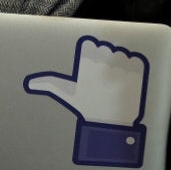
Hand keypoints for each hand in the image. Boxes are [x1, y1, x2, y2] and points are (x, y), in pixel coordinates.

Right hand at [23, 35, 149, 166]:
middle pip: (106, 47)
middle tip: (102, 80)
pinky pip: (137, 59)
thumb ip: (48, 82)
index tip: (91, 70)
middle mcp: (103, 59)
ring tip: (114, 83)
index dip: (91, 57)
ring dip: (119, 65)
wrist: (112, 125)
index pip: (90, 44)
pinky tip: (126, 82)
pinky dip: (134, 69)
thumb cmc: (87, 107)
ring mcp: (123, 64)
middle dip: (105, 60)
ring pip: (122, 53)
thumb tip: (30, 82)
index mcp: (84, 61)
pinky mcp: (140, 69)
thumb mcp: (65, 93)